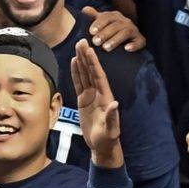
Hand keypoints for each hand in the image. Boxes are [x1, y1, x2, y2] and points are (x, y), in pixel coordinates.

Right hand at [72, 38, 121, 165]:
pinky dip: (76, 72)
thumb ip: (112, 117)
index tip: (90, 50)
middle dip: (86, 56)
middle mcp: (99, 93)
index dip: (94, 63)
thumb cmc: (108, 139)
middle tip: (82, 41)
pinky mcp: (83, 100)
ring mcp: (91, 95)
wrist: (102, 146)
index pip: (98, 76)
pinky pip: (79, 83)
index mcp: (106, 97)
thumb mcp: (111, 130)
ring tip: (77, 47)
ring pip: (84, 74)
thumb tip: (115, 104)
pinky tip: (73, 62)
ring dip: (81, 61)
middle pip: (91, 71)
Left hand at [82, 6, 144, 52]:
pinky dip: (134, 45)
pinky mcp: (141, 40)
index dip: (99, 23)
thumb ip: (93, 16)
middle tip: (96, 42)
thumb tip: (85, 9)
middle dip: (105, 34)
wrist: (126, 41)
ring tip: (106, 48)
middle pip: (115, 25)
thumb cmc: (109, 31)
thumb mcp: (101, 23)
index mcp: (114, 16)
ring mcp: (134, 30)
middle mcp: (125, 21)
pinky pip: (139, 42)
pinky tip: (126, 49)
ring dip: (115, 40)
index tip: (91, 32)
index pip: (106, 17)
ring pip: (126, 33)